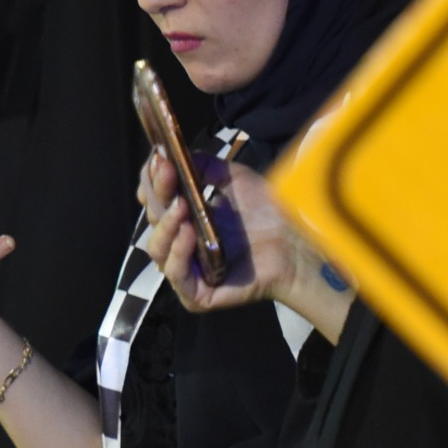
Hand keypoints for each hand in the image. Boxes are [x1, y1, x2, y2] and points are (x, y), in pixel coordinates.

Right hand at [139, 153, 352, 343]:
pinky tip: (189, 234)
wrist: (296, 244)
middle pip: (153, 219)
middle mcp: (181, 243)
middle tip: (168, 173)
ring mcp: (188, 269)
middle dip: (158, 194)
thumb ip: (204, 165)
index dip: (152, 180)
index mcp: (185, 216)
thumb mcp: (233, 179)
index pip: (155, 199)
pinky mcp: (197, 294)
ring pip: (157, 248)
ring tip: (181, 207)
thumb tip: (175, 153)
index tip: (159, 159)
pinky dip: (178, 253)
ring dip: (165, 225)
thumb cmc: (267, 213)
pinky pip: (176, 274)